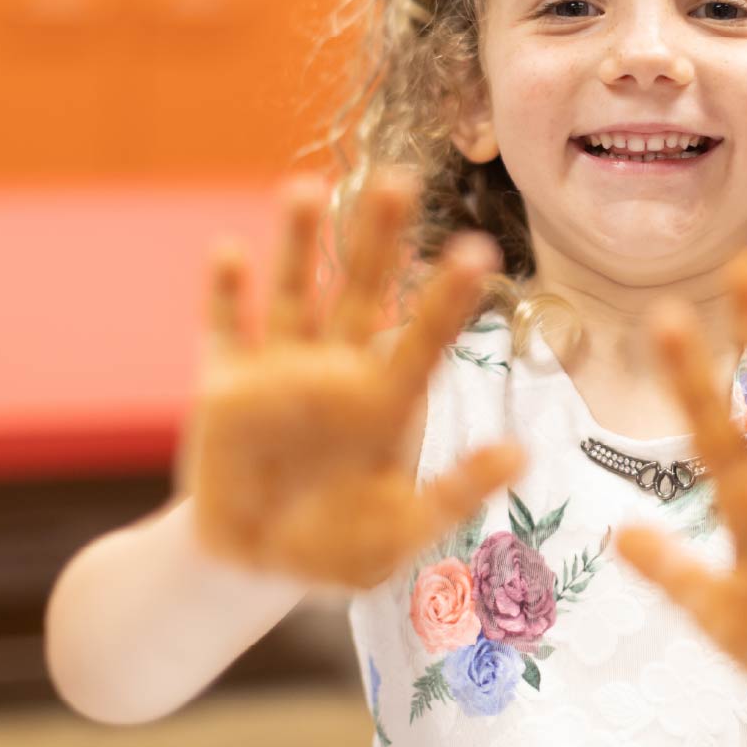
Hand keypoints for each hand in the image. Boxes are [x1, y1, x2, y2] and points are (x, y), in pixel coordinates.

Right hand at [177, 169, 526, 589]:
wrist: (257, 566)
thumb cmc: (340, 548)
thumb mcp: (404, 532)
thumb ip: (457, 493)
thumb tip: (522, 455)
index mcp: (385, 402)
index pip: (424, 338)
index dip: (447, 298)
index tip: (477, 250)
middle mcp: (336, 371)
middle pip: (360, 291)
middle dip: (376, 239)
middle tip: (399, 180)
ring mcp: (280, 372)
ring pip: (294, 293)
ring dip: (296, 244)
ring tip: (304, 188)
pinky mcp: (226, 389)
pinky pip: (224, 332)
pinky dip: (226, 295)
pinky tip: (228, 253)